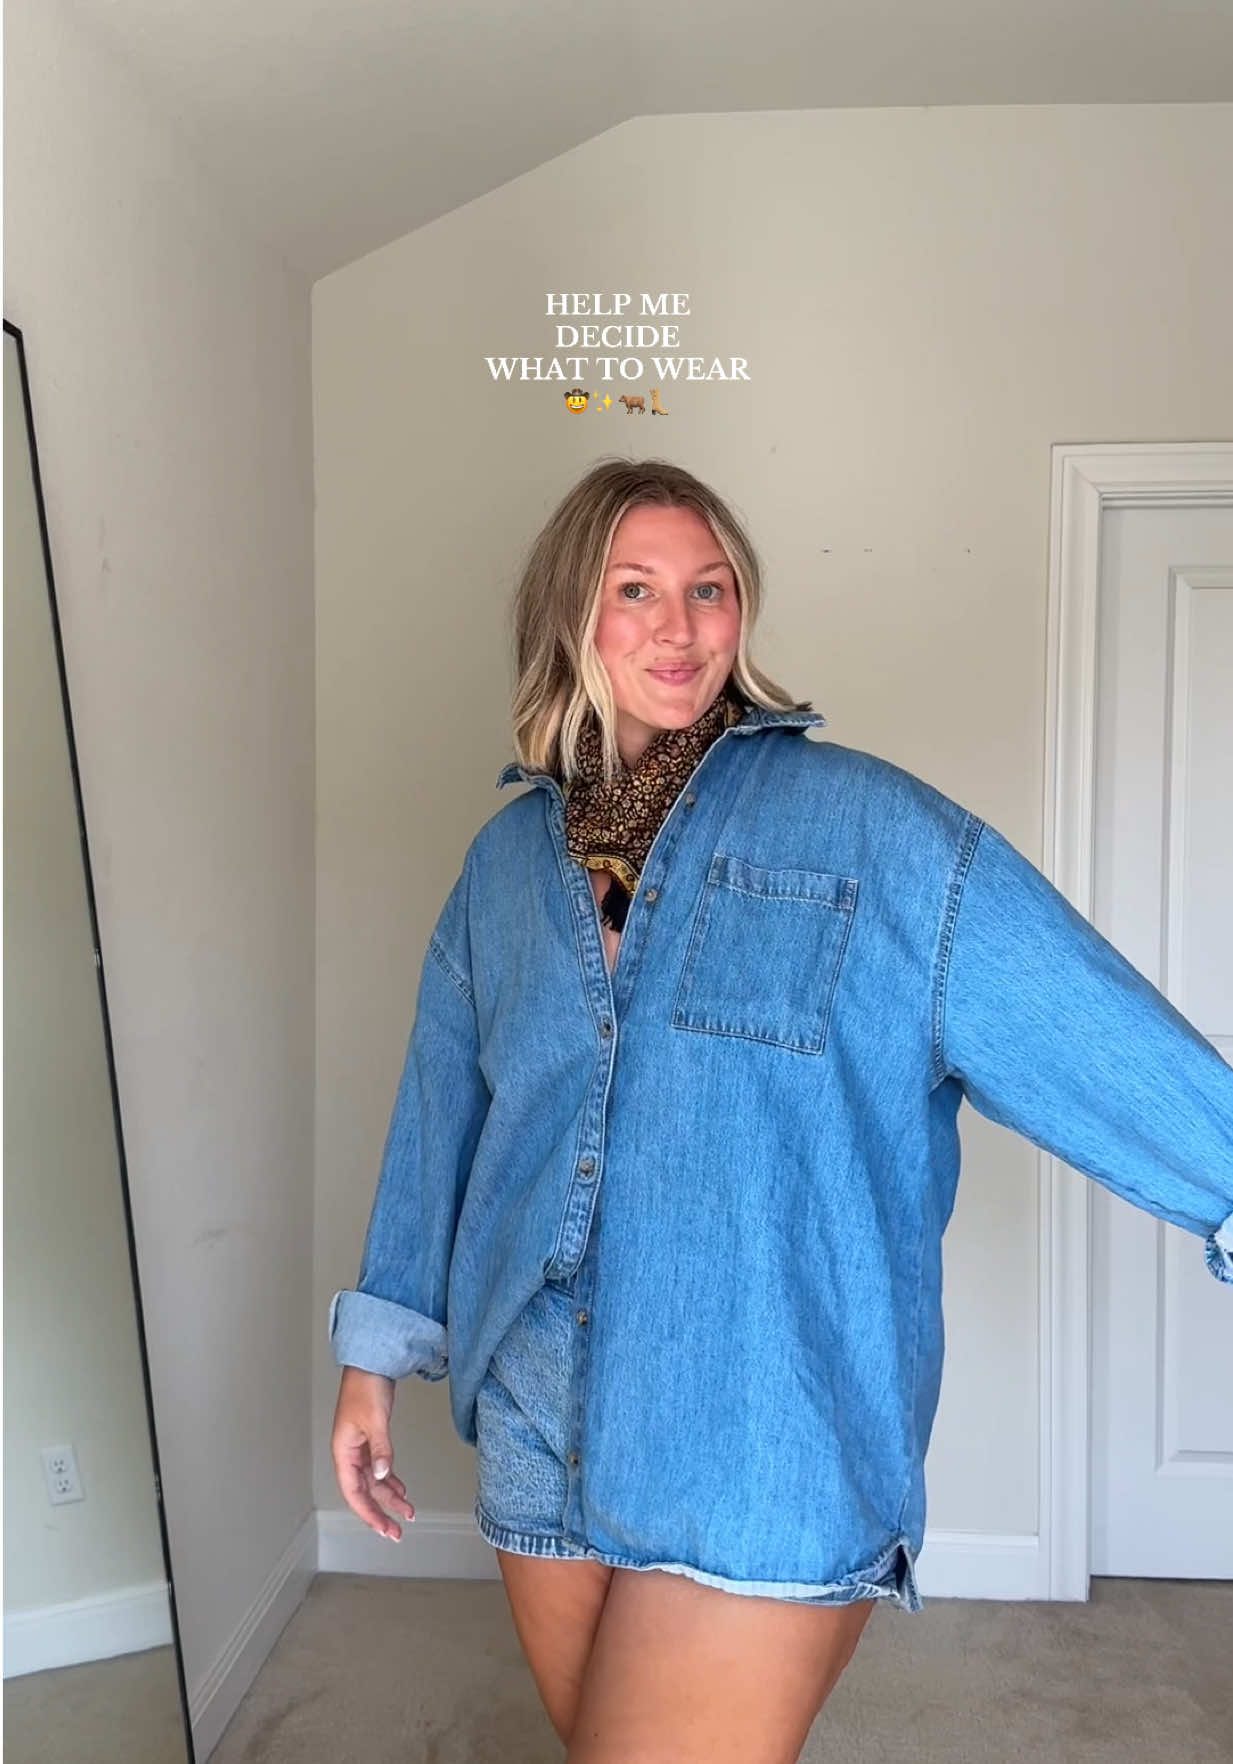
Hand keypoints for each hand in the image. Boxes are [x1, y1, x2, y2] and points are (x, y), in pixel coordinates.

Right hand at [331, 1366, 416, 1540]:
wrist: (371, 1362)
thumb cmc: (366, 1386)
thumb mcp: (375, 1420)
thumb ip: (380, 1449)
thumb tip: (383, 1476)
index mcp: (343, 1451)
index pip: (353, 1492)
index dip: (368, 1513)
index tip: (384, 1529)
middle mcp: (349, 1453)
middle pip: (364, 1491)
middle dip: (380, 1511)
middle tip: (397, 1531)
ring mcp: (359, 1447)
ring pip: (373, 1481)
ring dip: (389, 1497)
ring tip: (407, 1511)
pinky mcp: (370, 1439)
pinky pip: (378, 1468)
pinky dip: (390, 1479)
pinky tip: (401, 1489)